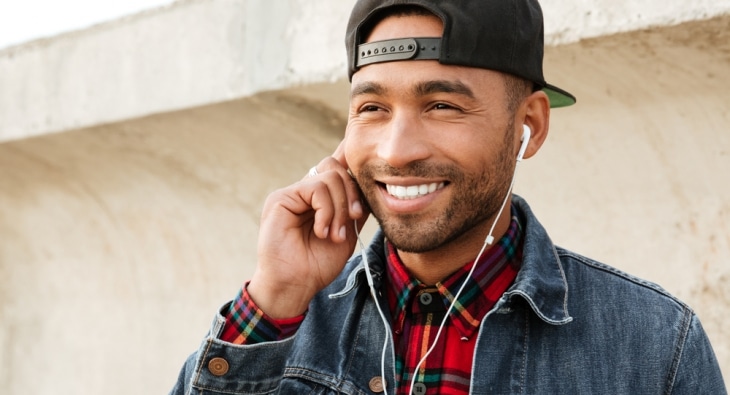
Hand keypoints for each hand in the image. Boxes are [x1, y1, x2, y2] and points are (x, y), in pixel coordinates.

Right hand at [247, 141, 368, 317]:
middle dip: (353, 193)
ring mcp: (292, 194)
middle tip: (354, 220)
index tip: (366, 187)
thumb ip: (355, 208)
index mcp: (319, 199)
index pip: (338, 170)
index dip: (353, 171)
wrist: (296, 285)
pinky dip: (326, 210)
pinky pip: (316, 187)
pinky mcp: (280, 198)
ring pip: (330, 176)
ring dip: (340, 208)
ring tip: (335, 234)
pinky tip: (322, 231)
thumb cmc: (318, 264)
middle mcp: (305, 192)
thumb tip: (371, 186)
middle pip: (337, 168)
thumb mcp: (347, 232)